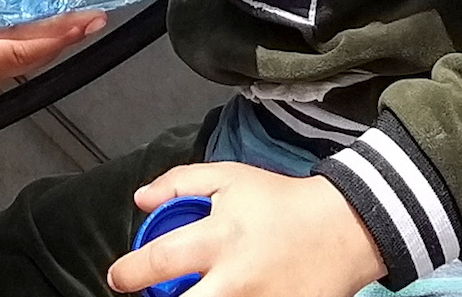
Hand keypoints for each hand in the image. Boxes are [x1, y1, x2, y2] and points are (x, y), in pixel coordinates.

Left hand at [105, 163, 387, 296]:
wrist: (343, 228)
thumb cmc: (281, 202)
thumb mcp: (228, 177)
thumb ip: (179, 183)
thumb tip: (140, 200)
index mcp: (218, 238)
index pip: (157, 262)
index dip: (127, 274)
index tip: (118, 278)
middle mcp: (235, 279)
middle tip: (156, 294)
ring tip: (197, 290)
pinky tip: (228, 294)